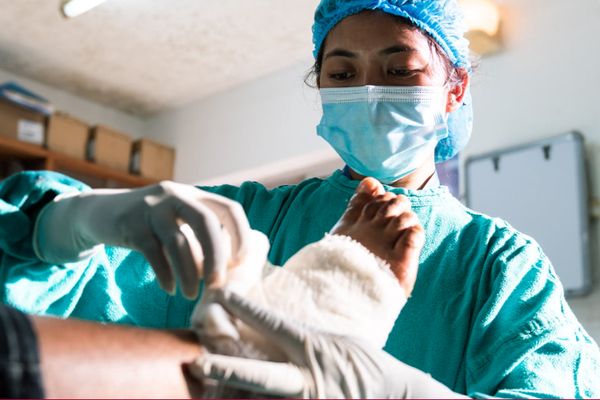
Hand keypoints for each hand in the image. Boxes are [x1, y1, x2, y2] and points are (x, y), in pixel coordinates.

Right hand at [34, 181, 250, 298]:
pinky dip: (165, 274)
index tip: (240, 262)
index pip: (228, 208)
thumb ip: (198, 238)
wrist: (99, 212)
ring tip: (191, 295)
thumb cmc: (148, 225)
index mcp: (193, 195)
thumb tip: (224, 271)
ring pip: (178, 241)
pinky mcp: (130, 223)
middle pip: (206, 223)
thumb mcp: (176, 222)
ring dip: (188, 273)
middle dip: (216, 256)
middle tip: (217, 284)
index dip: (240, 235)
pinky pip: (153, 252)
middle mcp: (175, 196)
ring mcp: (151, 207)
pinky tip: (170, 288)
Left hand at [189, 289, 467, 398]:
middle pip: (261, 375)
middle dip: (227, 370)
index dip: (246, 309)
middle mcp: (309, 380)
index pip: (274, 326)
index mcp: (314, 349)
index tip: (222, 295)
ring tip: (207, 392)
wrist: (395, 395)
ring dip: (235, 398)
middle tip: (197, 363)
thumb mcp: (335, 341)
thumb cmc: (363, 363)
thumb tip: (274, 331)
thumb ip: (303, 339)